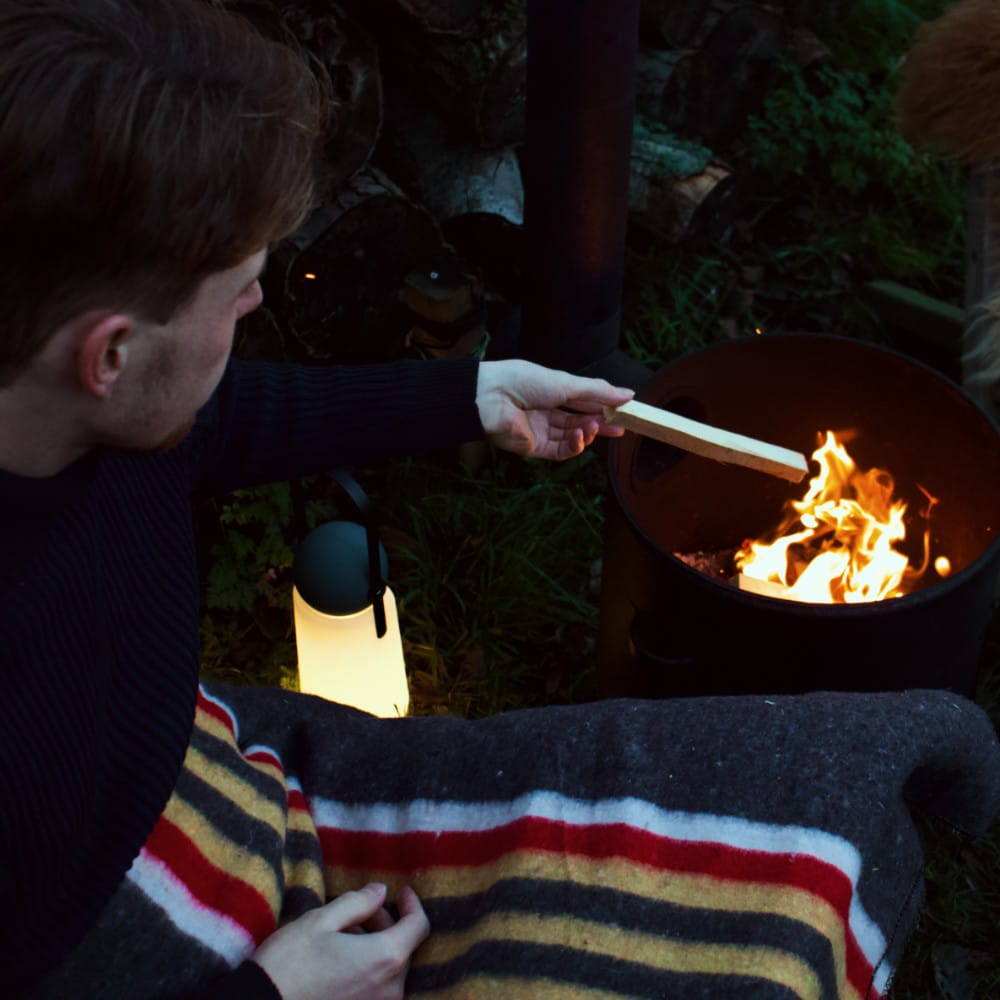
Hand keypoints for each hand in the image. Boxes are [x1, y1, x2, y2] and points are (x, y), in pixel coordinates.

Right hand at [251, 883, 428, 999]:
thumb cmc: (290, 962)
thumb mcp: (322, 920)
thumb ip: (358, 903)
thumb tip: (381, 892)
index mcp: (385, 957)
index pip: (419, 927)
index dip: (412, 905)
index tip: (402, 891)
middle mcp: (390, 988)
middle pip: (403, 947)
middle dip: (386, 923)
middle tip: (360, 911)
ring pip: (389, 968)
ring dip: (376, 946)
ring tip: (345, 934)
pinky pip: (376, 988)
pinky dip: (368, 968)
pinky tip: (342, 959)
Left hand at [475, 359, 634, 459]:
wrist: (492, 398)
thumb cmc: (524, 382)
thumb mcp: (567, 383)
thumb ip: (598, 392)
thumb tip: (628, 394)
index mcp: (551, 391)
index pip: (583, 401)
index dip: (603, 406)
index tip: (625, 410)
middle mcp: (546, 412)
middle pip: (579, 421)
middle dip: (601, 424)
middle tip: (621, 427)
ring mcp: (540, 431)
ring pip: (572, 437)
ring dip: (587, 433)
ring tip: (595, 426)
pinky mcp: (534, 448)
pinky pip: (560, 451)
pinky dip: (574, 446)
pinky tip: (581, 436)